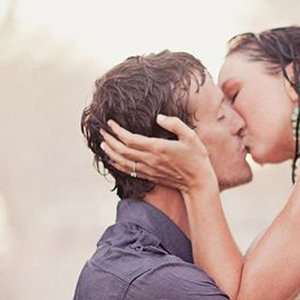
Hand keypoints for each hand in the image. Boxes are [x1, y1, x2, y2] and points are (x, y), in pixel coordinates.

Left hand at [99, 115, 216, 192]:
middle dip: (109, 141)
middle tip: (101, 132)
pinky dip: (118, 165)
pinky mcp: (150, 176)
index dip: (118, 131)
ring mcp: (149, 170)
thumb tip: (159, 117)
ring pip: (123, 162)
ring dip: (110, 153)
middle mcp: (150, 160)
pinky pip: (129, 171)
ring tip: (102, 144)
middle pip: (122, 151)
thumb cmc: (196, 158)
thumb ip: (174, 123)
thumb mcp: (190, 136)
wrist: (198, 182)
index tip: (110, 123)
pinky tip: (112, 160)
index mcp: (158, 148)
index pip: (131, 139)